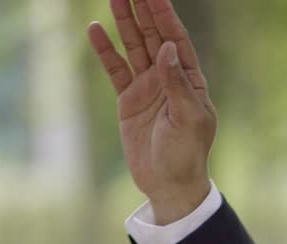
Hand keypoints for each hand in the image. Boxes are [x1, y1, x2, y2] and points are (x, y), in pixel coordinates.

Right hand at [88, 0, 216, 224]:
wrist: (169, 184)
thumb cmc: (186, 154)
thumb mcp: (187, 119)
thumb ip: (177, 83)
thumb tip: (168, 48)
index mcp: (190, 80)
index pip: (176, 39)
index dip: (165, 15)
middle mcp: (169, 78)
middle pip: (154, 36)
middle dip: (143, 10)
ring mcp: (148, 88)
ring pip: (134, 47)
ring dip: (125, 22)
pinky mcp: (129, 100)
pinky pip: (115, 69)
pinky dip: (106, 51)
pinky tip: (96, 30)